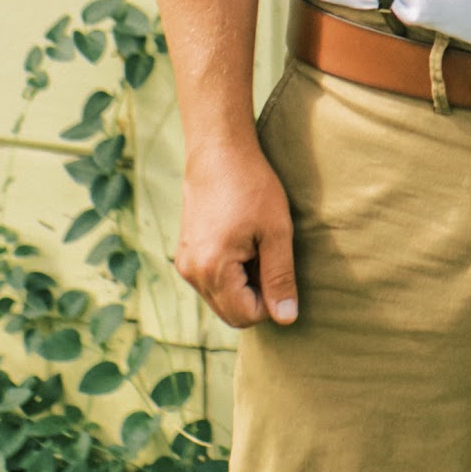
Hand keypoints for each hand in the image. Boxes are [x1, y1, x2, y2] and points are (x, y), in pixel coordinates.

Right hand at [175, 129, 298, 328]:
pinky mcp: (185, 254)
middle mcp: (191, 273)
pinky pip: (212, 282)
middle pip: (232, 314)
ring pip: (222, 299)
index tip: (279, 267)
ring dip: (244, 284)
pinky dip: (231, 273)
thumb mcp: (277, 232)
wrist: (218, 153)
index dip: (271, 302)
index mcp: (212, 270)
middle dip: (256, 295)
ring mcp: (184, 264)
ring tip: (255, 246)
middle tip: (268, 256)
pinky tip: (241, 242)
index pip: (247, 317)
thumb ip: (280, 278)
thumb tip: (286, 318)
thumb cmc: (252, 187)